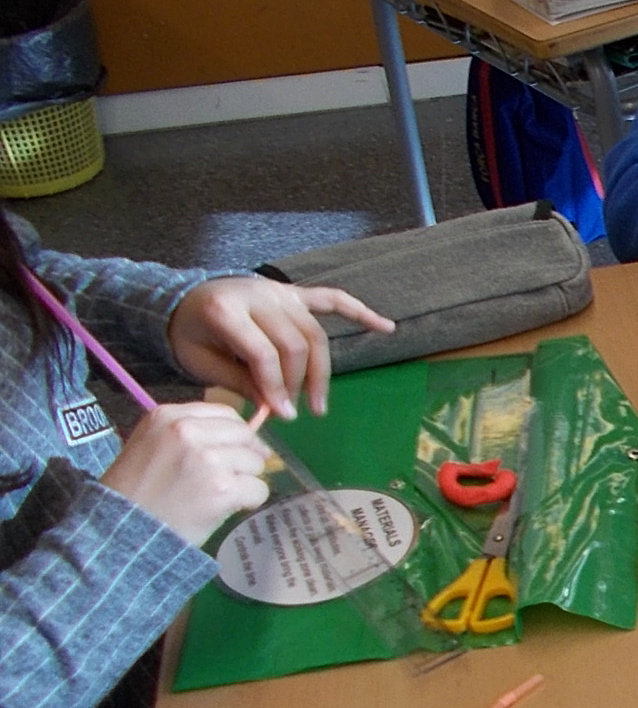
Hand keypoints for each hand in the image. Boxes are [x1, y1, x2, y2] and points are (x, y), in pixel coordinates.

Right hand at [99, 401, 270, 545]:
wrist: (122, 530)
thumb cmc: (136, 492)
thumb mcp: (152, 444)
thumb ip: (191, 434)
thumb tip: (245, 438)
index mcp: (168, 416)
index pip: (225, 414)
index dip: (236, 434)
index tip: (236, 450)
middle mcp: (188, 431)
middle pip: (245, 435)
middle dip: (245, 456)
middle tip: (230, 477)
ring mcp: (207, 459)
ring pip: (255, 463)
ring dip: (244, 481)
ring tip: (216, 495)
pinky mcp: (222, 487)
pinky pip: (258, 489)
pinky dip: (249, 502)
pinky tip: (224, 508)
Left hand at [167, 276, 392, 419]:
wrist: (182, 300)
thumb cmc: (191, 335)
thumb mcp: (201, 363)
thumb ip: (240, 381)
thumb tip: (278, 406)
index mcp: (225, 309)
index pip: (263, 352)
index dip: (275, 387)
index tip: (283, 416)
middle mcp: (257, 295)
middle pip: (295, 344)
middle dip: (299, 383)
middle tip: (297, 412)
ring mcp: (279, 291)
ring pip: (315, 332)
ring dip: (321, 370)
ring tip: (319, 402)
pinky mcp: (293, 292)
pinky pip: (331, 300)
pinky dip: (359, 312)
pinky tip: (386, 327)